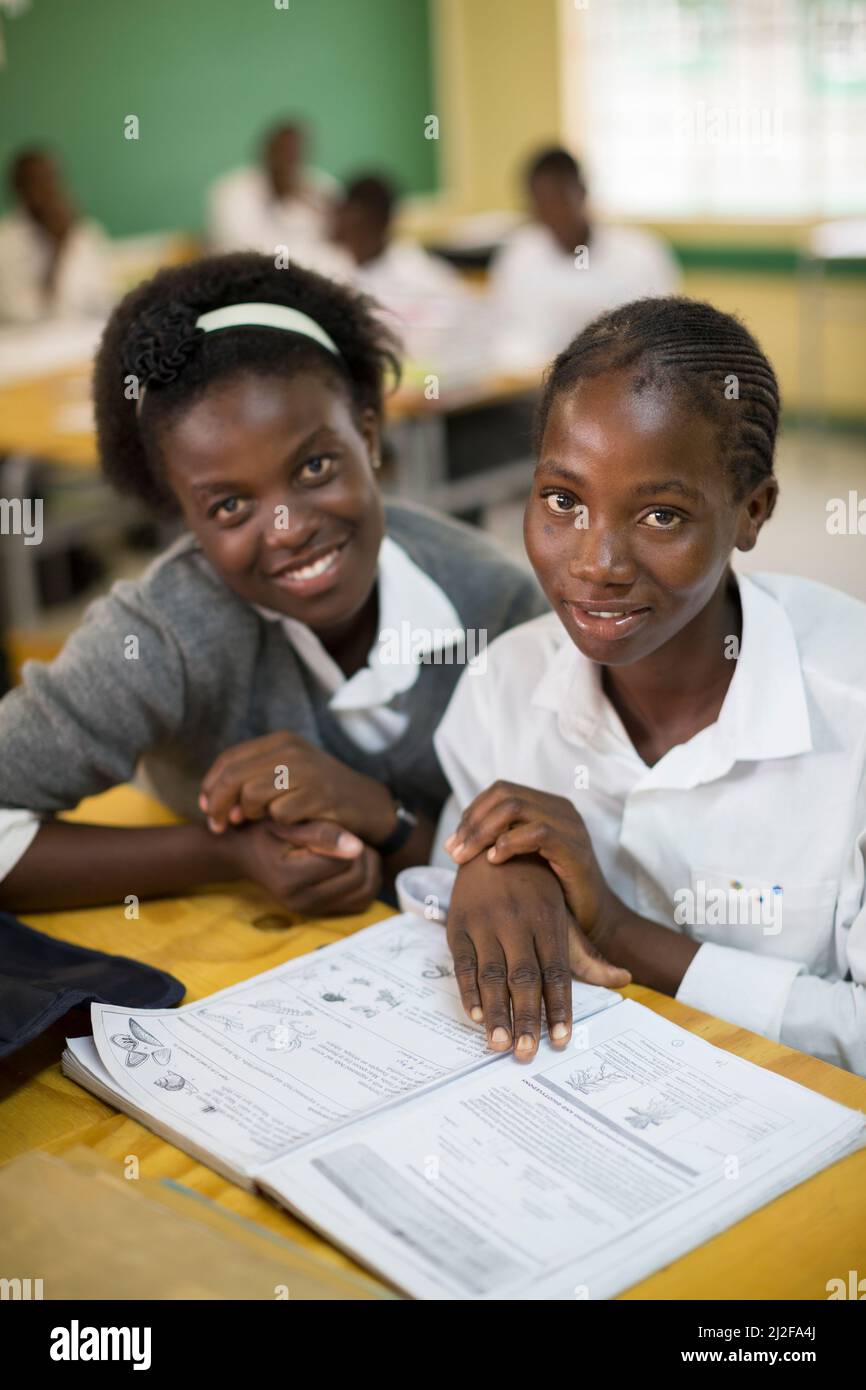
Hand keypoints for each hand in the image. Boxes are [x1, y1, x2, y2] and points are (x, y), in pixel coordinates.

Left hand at [199, 732, 396, 843]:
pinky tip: (288, 826)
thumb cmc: (319, 794)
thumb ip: (251, 781)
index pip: (229, 759)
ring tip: (258, 823)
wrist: (367, 804)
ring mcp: (307, 771)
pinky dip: (278, 825)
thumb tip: (213, 804)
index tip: (207, 808)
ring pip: (252, 795)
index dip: (210, 785)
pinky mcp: (319, 795)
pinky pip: (279, 814)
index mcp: (281, 741)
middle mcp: (292, 751)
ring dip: (249, 815)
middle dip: (218, 805)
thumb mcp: (287, 775)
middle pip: (234, 777)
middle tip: (219, 826)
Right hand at [217, 817, 382, 915]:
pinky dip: (365, 881)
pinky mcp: (321, 913)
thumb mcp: (288, 824)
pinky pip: (360, 901)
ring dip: (369, 868)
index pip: (345, 862)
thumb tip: (357, 848)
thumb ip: (322, 833)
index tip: (339, 829)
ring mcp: (312, 911)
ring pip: (366, 893)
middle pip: (359, 878)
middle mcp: (301, 902)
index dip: (350, 841)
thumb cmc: (266, 832)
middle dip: (363, 854)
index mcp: (290, 879)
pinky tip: (352, 864)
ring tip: (354, 850)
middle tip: (351, 838)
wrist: (247, 854)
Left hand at [445, 782, 619, 946]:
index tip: (454, 842)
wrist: (592, 921)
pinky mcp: (575, 849)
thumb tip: (457, 839)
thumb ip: (499, 842)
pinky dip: (509, 843)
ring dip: (482, 832)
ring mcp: (570, 826)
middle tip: (454, 851)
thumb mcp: (522, 860)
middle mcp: (560, 809)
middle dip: (473, 822)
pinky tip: (493, 861)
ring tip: (465, 857)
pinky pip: (537, 832)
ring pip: (516, 808)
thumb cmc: (552, 892)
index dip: (473, 812)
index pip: (501, 791)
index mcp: (548, 806)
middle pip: (505, 794)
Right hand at [446, 854, 629, 1060]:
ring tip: (500, 1043)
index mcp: (548, 922)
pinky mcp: (458, 925)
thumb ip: (586, 955)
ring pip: (492, 974)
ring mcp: (485, 923)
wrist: (492, 844)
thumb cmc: (533, 890)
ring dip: (495, 1011)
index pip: (557, 973)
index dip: (559, 1007)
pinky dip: (467, 991)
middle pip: (524, 977)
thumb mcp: (561, 917)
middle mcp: (517, 922)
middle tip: (528, 1052)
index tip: (562, 1039)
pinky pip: (462, 963)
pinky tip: (474, 1015)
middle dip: (527, 1017)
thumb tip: (623, 980)